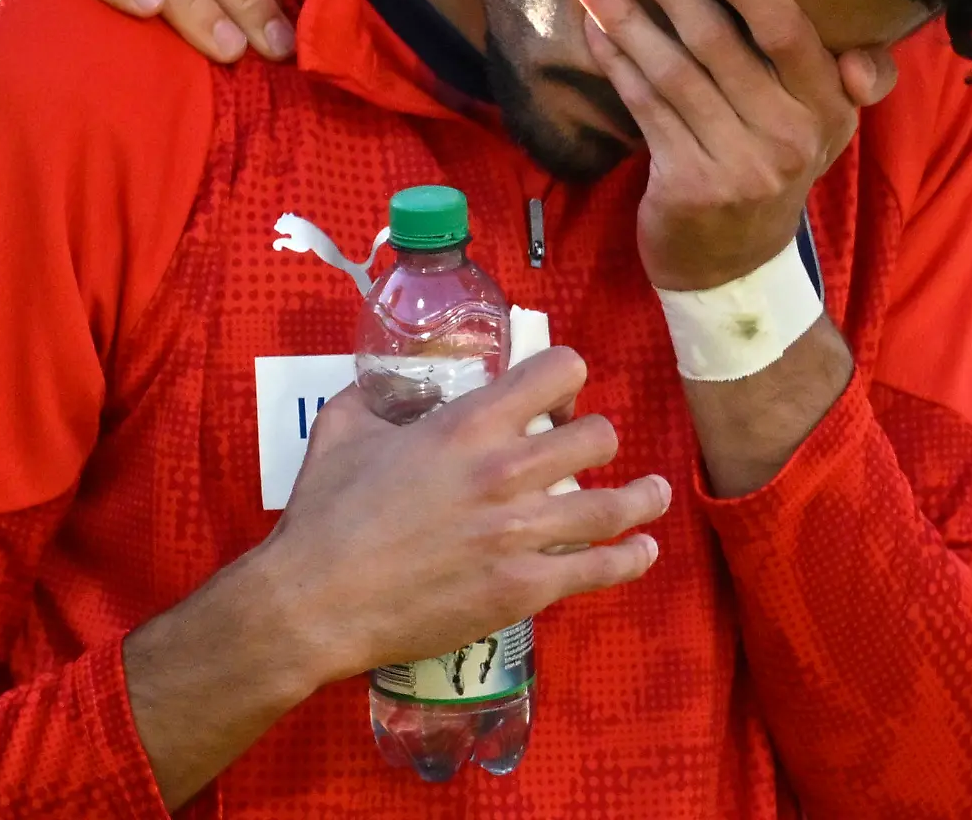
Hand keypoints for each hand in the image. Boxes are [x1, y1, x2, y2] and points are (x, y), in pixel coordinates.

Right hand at [259, 347, 668, 690]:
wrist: (317, 601)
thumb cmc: (326, 512)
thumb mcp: (344, 426)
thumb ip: (378, 396)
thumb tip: (388, 380)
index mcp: (468, 423)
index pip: (555, 370)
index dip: (565, 375)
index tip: (559, 391)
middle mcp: (507, 470)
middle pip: (596, 436)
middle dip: (596, 437)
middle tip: (587, 449)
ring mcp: (522, 532)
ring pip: (613, 504)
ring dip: (641, 496)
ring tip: (655, 493)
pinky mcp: (524, 588)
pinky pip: (599, 569)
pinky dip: (630, 558)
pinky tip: (643, 551)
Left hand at [572, 0, 896, 292]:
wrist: (733, 262)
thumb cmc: (772, 164)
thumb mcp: (823, 126)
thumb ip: (844, 80)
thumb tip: (864, 59)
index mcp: (829, 109)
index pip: (788, 33)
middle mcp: (791, 137)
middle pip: (719, 42)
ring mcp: (738, 166)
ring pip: (673, 72)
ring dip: (626, 16)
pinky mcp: (688, 185)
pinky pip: (646, 108)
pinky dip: (617, 64)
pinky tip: (594, 28)